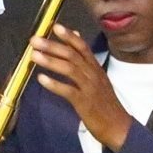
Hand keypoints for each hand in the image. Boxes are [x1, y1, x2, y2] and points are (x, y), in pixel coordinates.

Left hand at [30, 23, 131, 150]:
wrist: (118, 126)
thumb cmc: (105, 103)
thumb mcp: (98, 78)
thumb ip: (86, 59)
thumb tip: (76, 36)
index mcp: (96, 68)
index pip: (82, 47)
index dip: (68, 36)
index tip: (54, 26)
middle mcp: (93, 74)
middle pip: (72, 55)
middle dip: (52, 46)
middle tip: (34, 40)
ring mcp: (90, 88)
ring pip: (70, 70)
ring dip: (51, 61)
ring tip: (34, 56)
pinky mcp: (85, 103)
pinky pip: (68, 91)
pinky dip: (54, 84)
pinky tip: (41, 79)